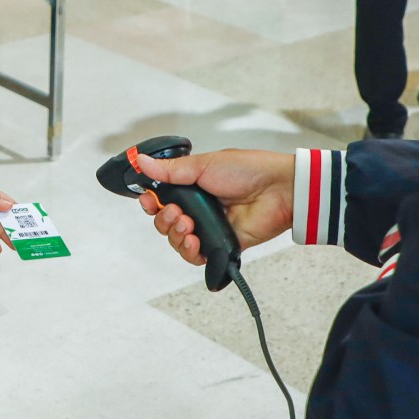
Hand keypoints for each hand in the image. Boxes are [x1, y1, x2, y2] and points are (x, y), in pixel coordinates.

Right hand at [135, 149, 294, 265]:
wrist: (277, 190)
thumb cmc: (248, 170)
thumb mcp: (203, 165)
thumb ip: (170, 169)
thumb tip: (141, 161)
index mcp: (192, 187)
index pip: (161, 199)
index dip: (151, 203)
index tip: (148, 200)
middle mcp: (199, 208)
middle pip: (165, 223)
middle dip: (164, 220)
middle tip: (175, 212)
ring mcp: (209, 227)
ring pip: (177, 241)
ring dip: (176, 234)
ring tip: (188, 225)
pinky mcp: (220, 245)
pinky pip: (196, 257)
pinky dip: (190, 251)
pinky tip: (195, 240)